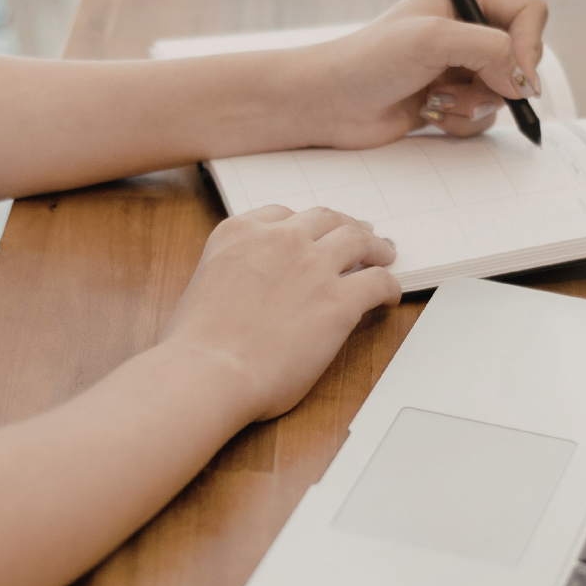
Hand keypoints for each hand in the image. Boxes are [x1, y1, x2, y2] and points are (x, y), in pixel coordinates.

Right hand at [160, 205, 400, 422]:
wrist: (208, 371)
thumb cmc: (196, 345)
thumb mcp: (202, 285)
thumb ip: (232, 273)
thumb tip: (248, 289)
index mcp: (239, 232)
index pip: (281, 215)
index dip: (303, 225)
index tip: (313, 234)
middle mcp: (278, 239)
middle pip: (324, 218)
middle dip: (344, 224)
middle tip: (359, 235)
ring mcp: (312, 266)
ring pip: (357, 239)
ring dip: (375, 245)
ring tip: (385, 255)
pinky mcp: (339, 301)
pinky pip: (377, 281)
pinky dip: (388, 285)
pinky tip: (389, 296)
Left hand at [301, 0, 547, 148]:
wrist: (330, 103)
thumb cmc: (369, 60)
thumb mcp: (434, 39)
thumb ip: (490, 50)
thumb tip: (524, 82)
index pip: (528, 12)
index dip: (530, 45)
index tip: (518, 75)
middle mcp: (465, 30)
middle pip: (521, 57)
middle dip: (497, 81)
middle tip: (468, 87)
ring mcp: (459, 68)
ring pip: (503, 93)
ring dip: (473, 103)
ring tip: (435, 99)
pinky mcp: (450, 100)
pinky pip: (482, 117)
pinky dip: (461, 121)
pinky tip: (427, 114)